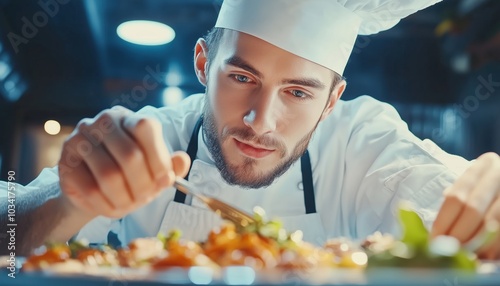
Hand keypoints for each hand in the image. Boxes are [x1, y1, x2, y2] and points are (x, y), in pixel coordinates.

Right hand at [58, 106, 189, 218]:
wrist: (93, 191)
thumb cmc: (130, 177)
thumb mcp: (154, 172)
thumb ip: (171, 166)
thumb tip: (183, 161)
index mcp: (130, 119)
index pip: (145, 127)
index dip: (158, 158)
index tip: (165, 180)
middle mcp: (104, 122)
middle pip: (130, 155)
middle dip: (143, 184)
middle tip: (145, 198)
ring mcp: (81, 139)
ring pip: (109, 174)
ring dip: (124, 198)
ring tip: (129, 206)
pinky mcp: (65, 161)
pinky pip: (89, 188)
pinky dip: (105, 204)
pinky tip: (110, 207)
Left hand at [431, 152, 499, 258]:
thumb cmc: (485, 189)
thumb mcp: (471, 186)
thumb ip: (456, 200)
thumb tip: (438, 233)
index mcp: (485, 165)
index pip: (456, 197)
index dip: (443, 222)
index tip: (433, 239)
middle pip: (473, 209)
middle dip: (458, 234)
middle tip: (447, 252)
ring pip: (492, 222)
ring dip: (476, 243)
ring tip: (463, 257)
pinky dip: (493, 247)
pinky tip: (483, 255)